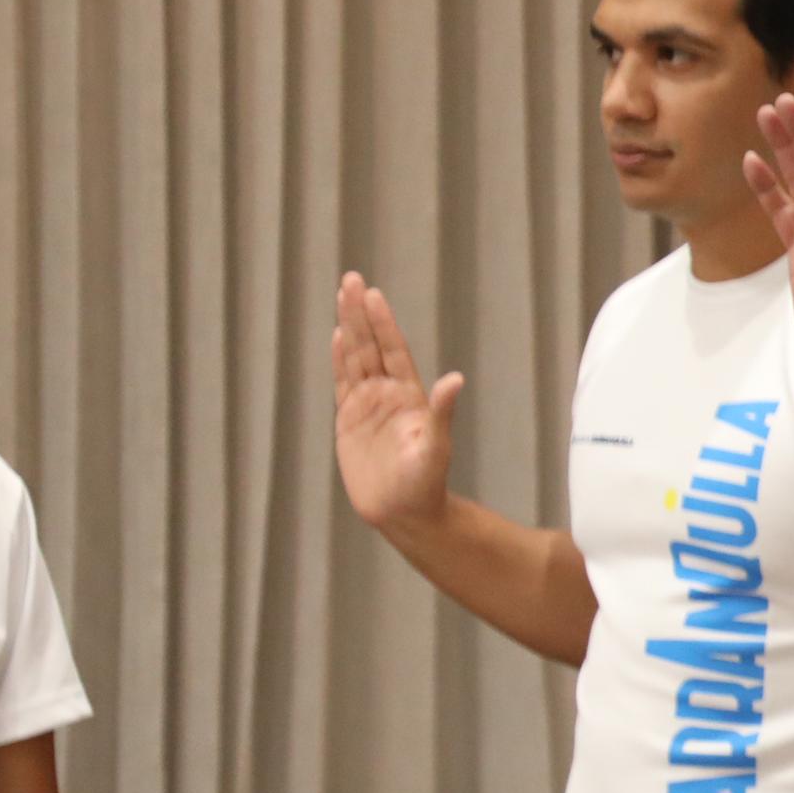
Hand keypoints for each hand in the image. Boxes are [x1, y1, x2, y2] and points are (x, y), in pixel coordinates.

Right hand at [331, 273, 462, 532]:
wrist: (404, 513)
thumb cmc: (425, 483)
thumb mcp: (435, 447)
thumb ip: (442, 413)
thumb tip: (455, 380)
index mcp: (409, 396)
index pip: (393, 350)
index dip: (383, 323)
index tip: (373, 293)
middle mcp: (388, 394)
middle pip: (370, 346)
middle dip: (361, 313)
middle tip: (351, 279)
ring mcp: (367, 406)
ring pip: (355, 359)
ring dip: (349, 328)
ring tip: (343, 296)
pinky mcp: (349, 421)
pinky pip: (342, 384)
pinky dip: (339, 360)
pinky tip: (338, 337)